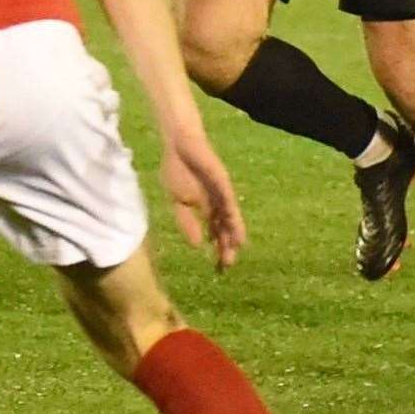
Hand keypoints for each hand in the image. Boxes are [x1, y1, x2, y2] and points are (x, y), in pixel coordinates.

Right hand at [159, 129, 245, 270]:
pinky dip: (232, 216)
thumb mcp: (179, 202)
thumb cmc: (178, 170)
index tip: (219, 268)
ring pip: (229, 217)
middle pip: (224, 228)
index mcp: (206, 207)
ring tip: (236, 250)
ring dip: (232, 233)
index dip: (218, 248)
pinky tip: (235, 227)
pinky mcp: (221, 181)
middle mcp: (217, 202)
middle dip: (226, 246)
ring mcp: (220, 192)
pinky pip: (228, 200)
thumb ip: (187, 222)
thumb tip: (196, 245)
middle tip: (227, 265)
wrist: (179, 145)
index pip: (215, 231)